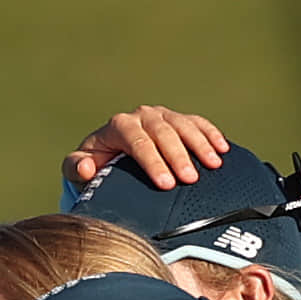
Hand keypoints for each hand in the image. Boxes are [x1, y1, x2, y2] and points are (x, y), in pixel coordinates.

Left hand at [62, 106, 228, 195]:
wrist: (108, 154)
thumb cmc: (94, 165)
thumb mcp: (78, 169)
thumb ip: (77, 168)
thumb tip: (87, 168)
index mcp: (118, 125)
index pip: (138, 142)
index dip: (153, 162)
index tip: (166, 184)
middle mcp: (142, 115)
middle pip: (164, 133)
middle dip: (178, 156)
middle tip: (190, 180)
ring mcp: (162, 115)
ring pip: (184, 125)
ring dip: (200, 144)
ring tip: (213, 165)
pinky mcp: (178, 119)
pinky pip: (198, 123)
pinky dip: (211, 134)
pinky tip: (223, 149)